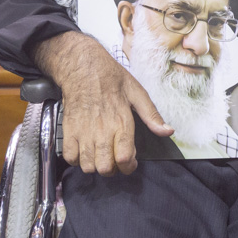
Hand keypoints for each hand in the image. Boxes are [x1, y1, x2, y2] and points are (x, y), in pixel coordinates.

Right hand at [35, 32, 171, 175]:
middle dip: (113, 169)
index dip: (129, 166)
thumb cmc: (110, 78)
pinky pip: (70, 157)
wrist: (82, 67)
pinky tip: (84, 151)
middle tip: (114, 159)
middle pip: (105, 168)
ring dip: (95, 166)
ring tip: (99, 155)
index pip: (124, 158)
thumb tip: (168, 131)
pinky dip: (77, 160)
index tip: (130, 161)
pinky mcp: (69, 130)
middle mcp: (102, 130)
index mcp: (121, 122)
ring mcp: (83, 132)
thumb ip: (152, 115)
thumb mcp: (137, 92)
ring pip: (88, 166)